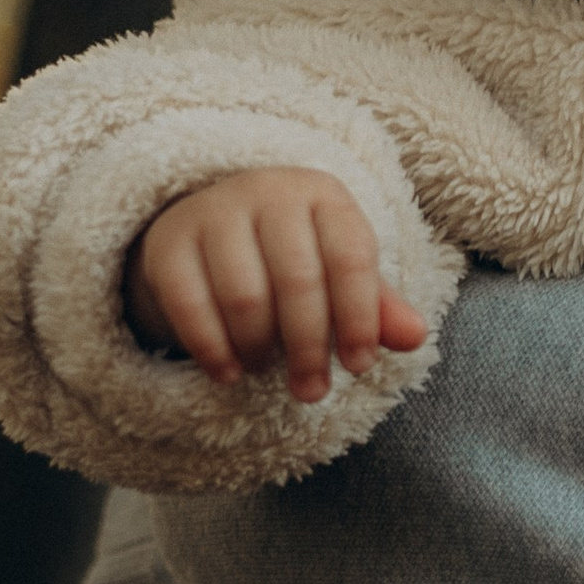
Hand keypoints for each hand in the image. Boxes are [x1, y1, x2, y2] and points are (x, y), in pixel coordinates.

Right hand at [125, 167, 428, 402]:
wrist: (215, 224)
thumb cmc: (295, 253)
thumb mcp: (340, 270)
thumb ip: (377, 304)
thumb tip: (416, 336)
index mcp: (322, 194)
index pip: (351, 257)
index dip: (360, 319)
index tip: (359, 367)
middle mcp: (268, 192)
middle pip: (298, 280)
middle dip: (309, 348)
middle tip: (312, 391)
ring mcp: (213, 212)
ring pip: (244, 297)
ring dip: (260, 349)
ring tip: (267, 370)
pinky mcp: (167, 242)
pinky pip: (190, 305)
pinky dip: (211, 349)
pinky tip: (229, 373)